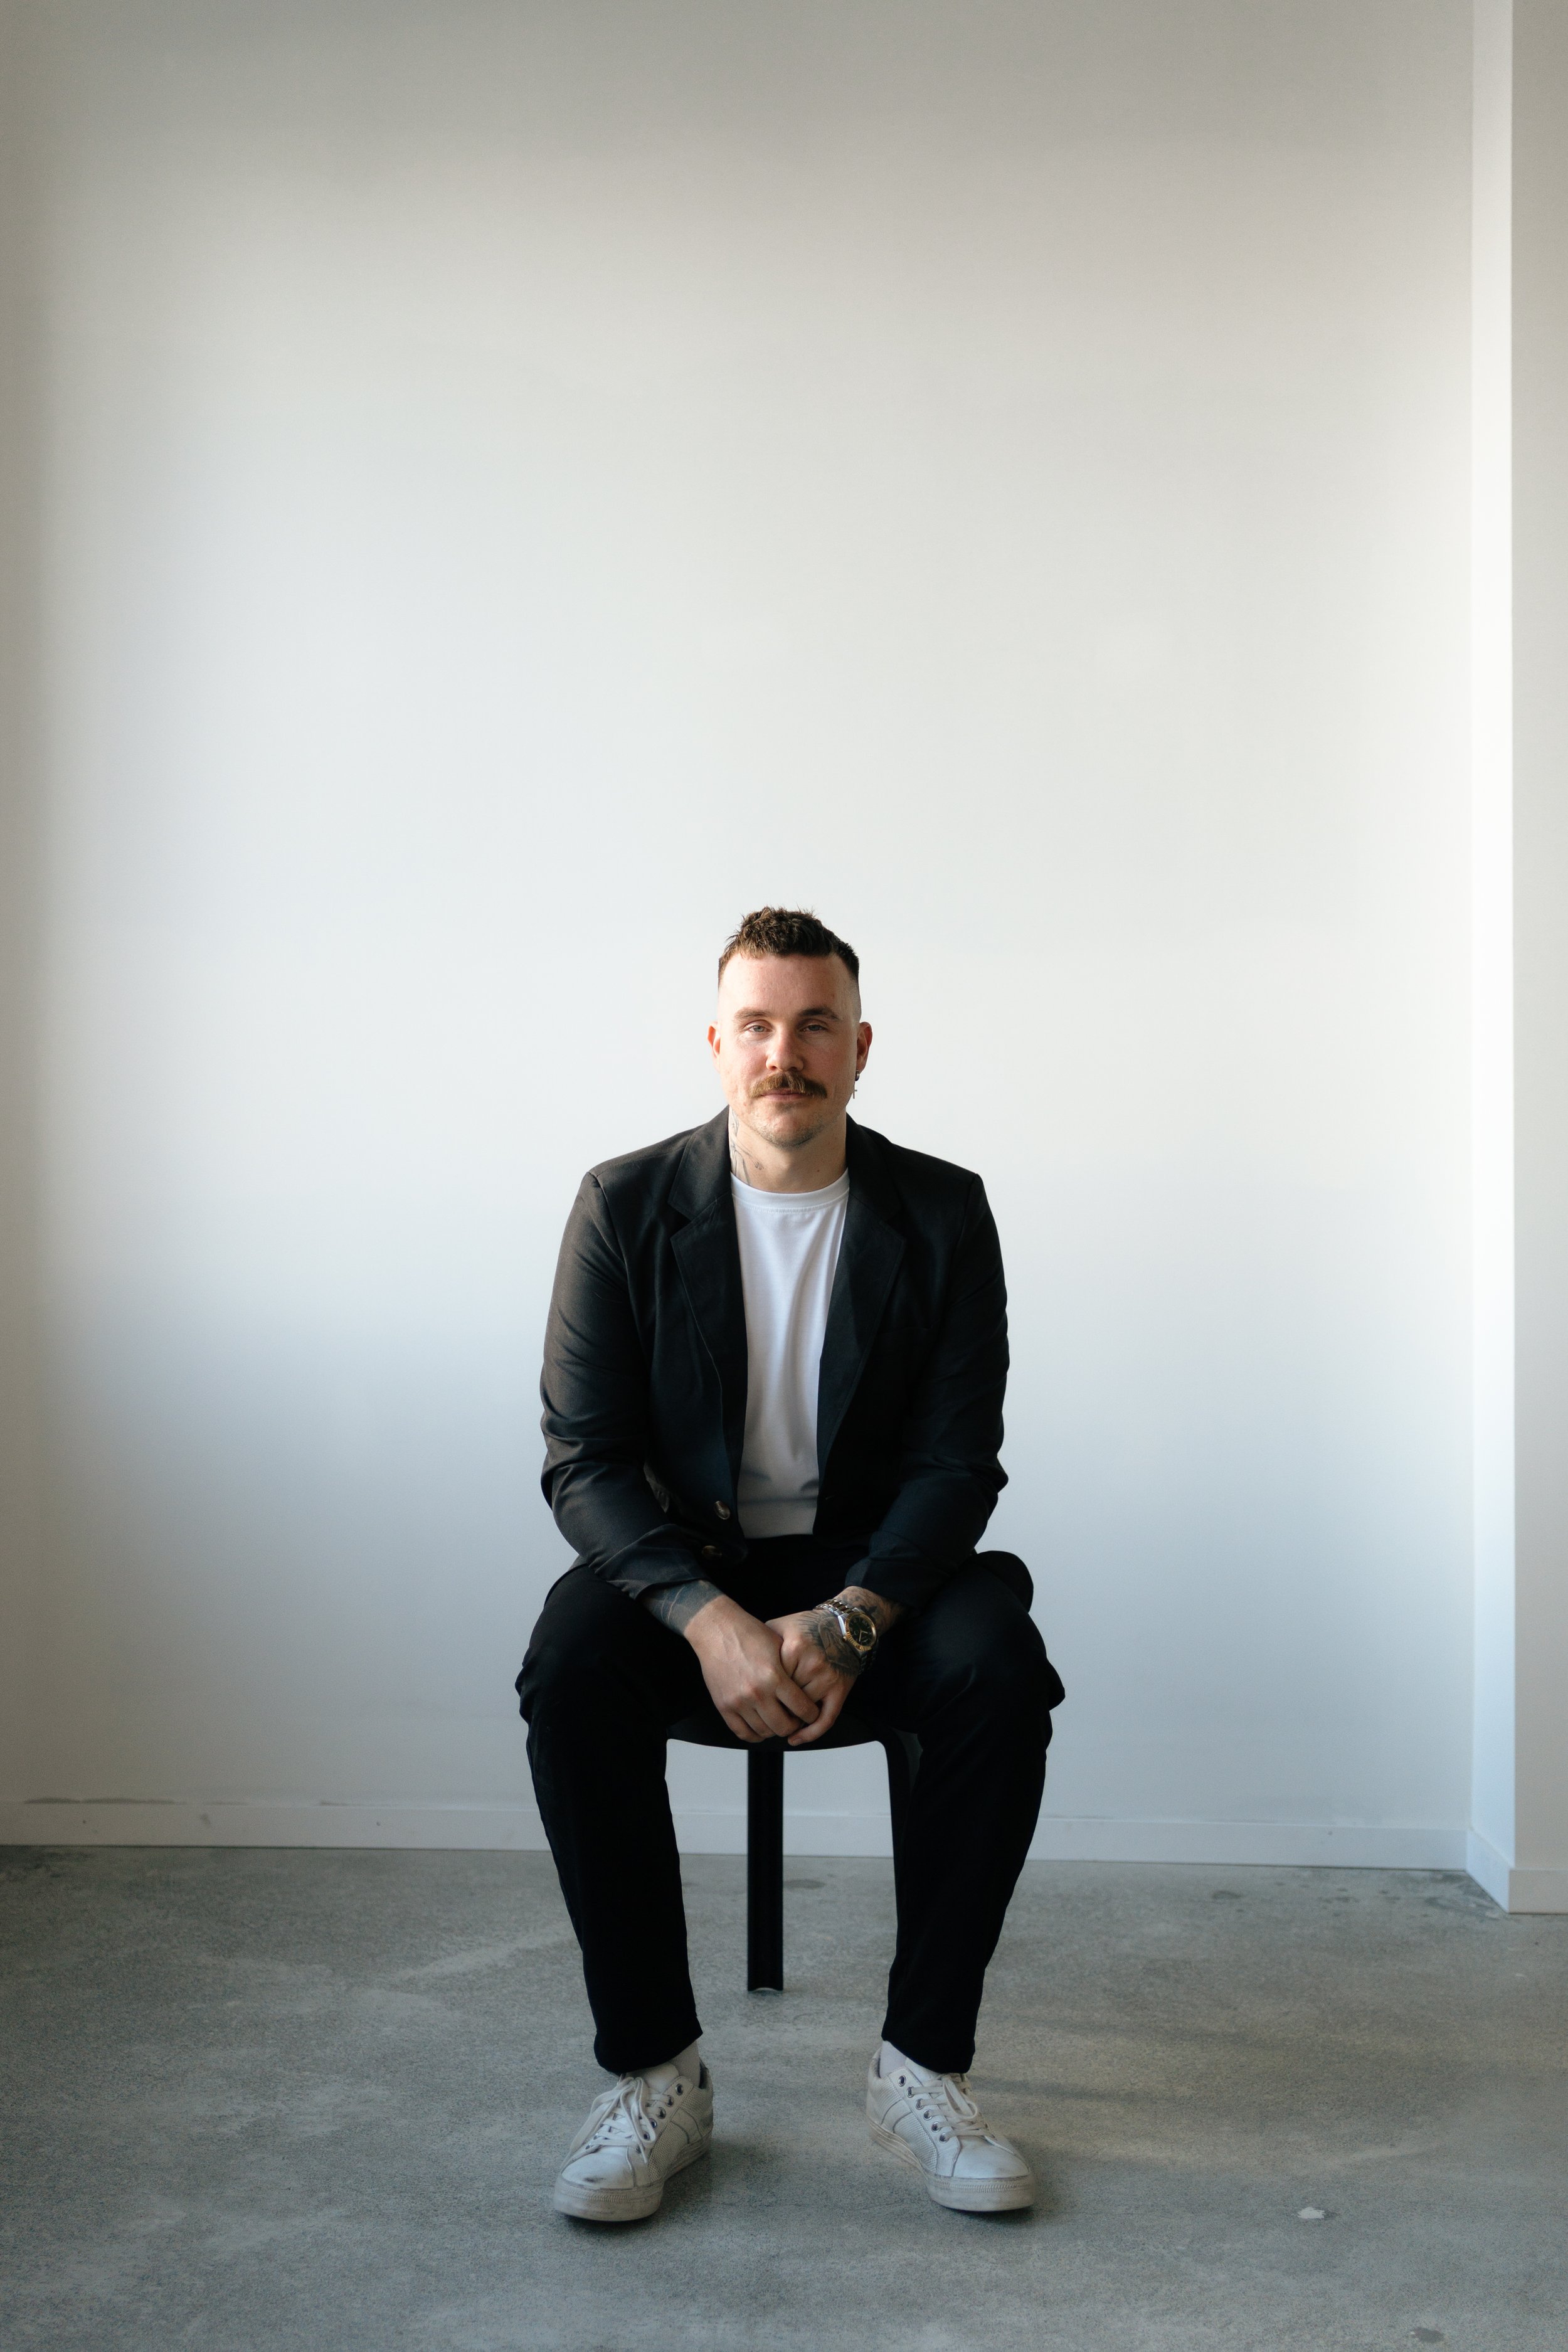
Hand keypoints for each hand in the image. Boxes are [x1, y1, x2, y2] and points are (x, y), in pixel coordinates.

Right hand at [680, 1591, 820, 1743]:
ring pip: (764, 1732)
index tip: (811, 1713)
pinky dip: (755, 1734)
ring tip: (778, 1721)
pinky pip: (742, 1732)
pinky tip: (761, 1726)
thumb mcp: (778, 1647)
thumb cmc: (749, 1634)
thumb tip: (806, 1690)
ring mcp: (738, 1701)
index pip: (801, 1708)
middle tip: (796, 1720)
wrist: (717, 1630)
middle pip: (784, 1726)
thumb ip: (792, 1670)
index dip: (811, 1714)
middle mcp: (757, 1692)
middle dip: (794, 1725)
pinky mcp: (723, 1706)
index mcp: (774, 1676)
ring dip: (774, 1730)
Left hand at [766, 1611, 856, 1747]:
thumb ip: (761, 1643)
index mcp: (795, 1648)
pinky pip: (825, 1719)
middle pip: (785, 1698)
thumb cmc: (809, 1627)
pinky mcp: (839, 1690)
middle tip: (762, 1710)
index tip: (753, 1695)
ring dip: (789, 1718)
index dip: (761, 1690)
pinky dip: (810, 1733)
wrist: (844, 1627)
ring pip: (801, 1711)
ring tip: (777, 1719)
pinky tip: (795, 1738)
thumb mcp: (781, 1626)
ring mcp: (827, 1679)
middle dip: (773, 1706)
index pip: (771, 1680)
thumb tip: (741, 1662)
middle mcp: (812, 1664)